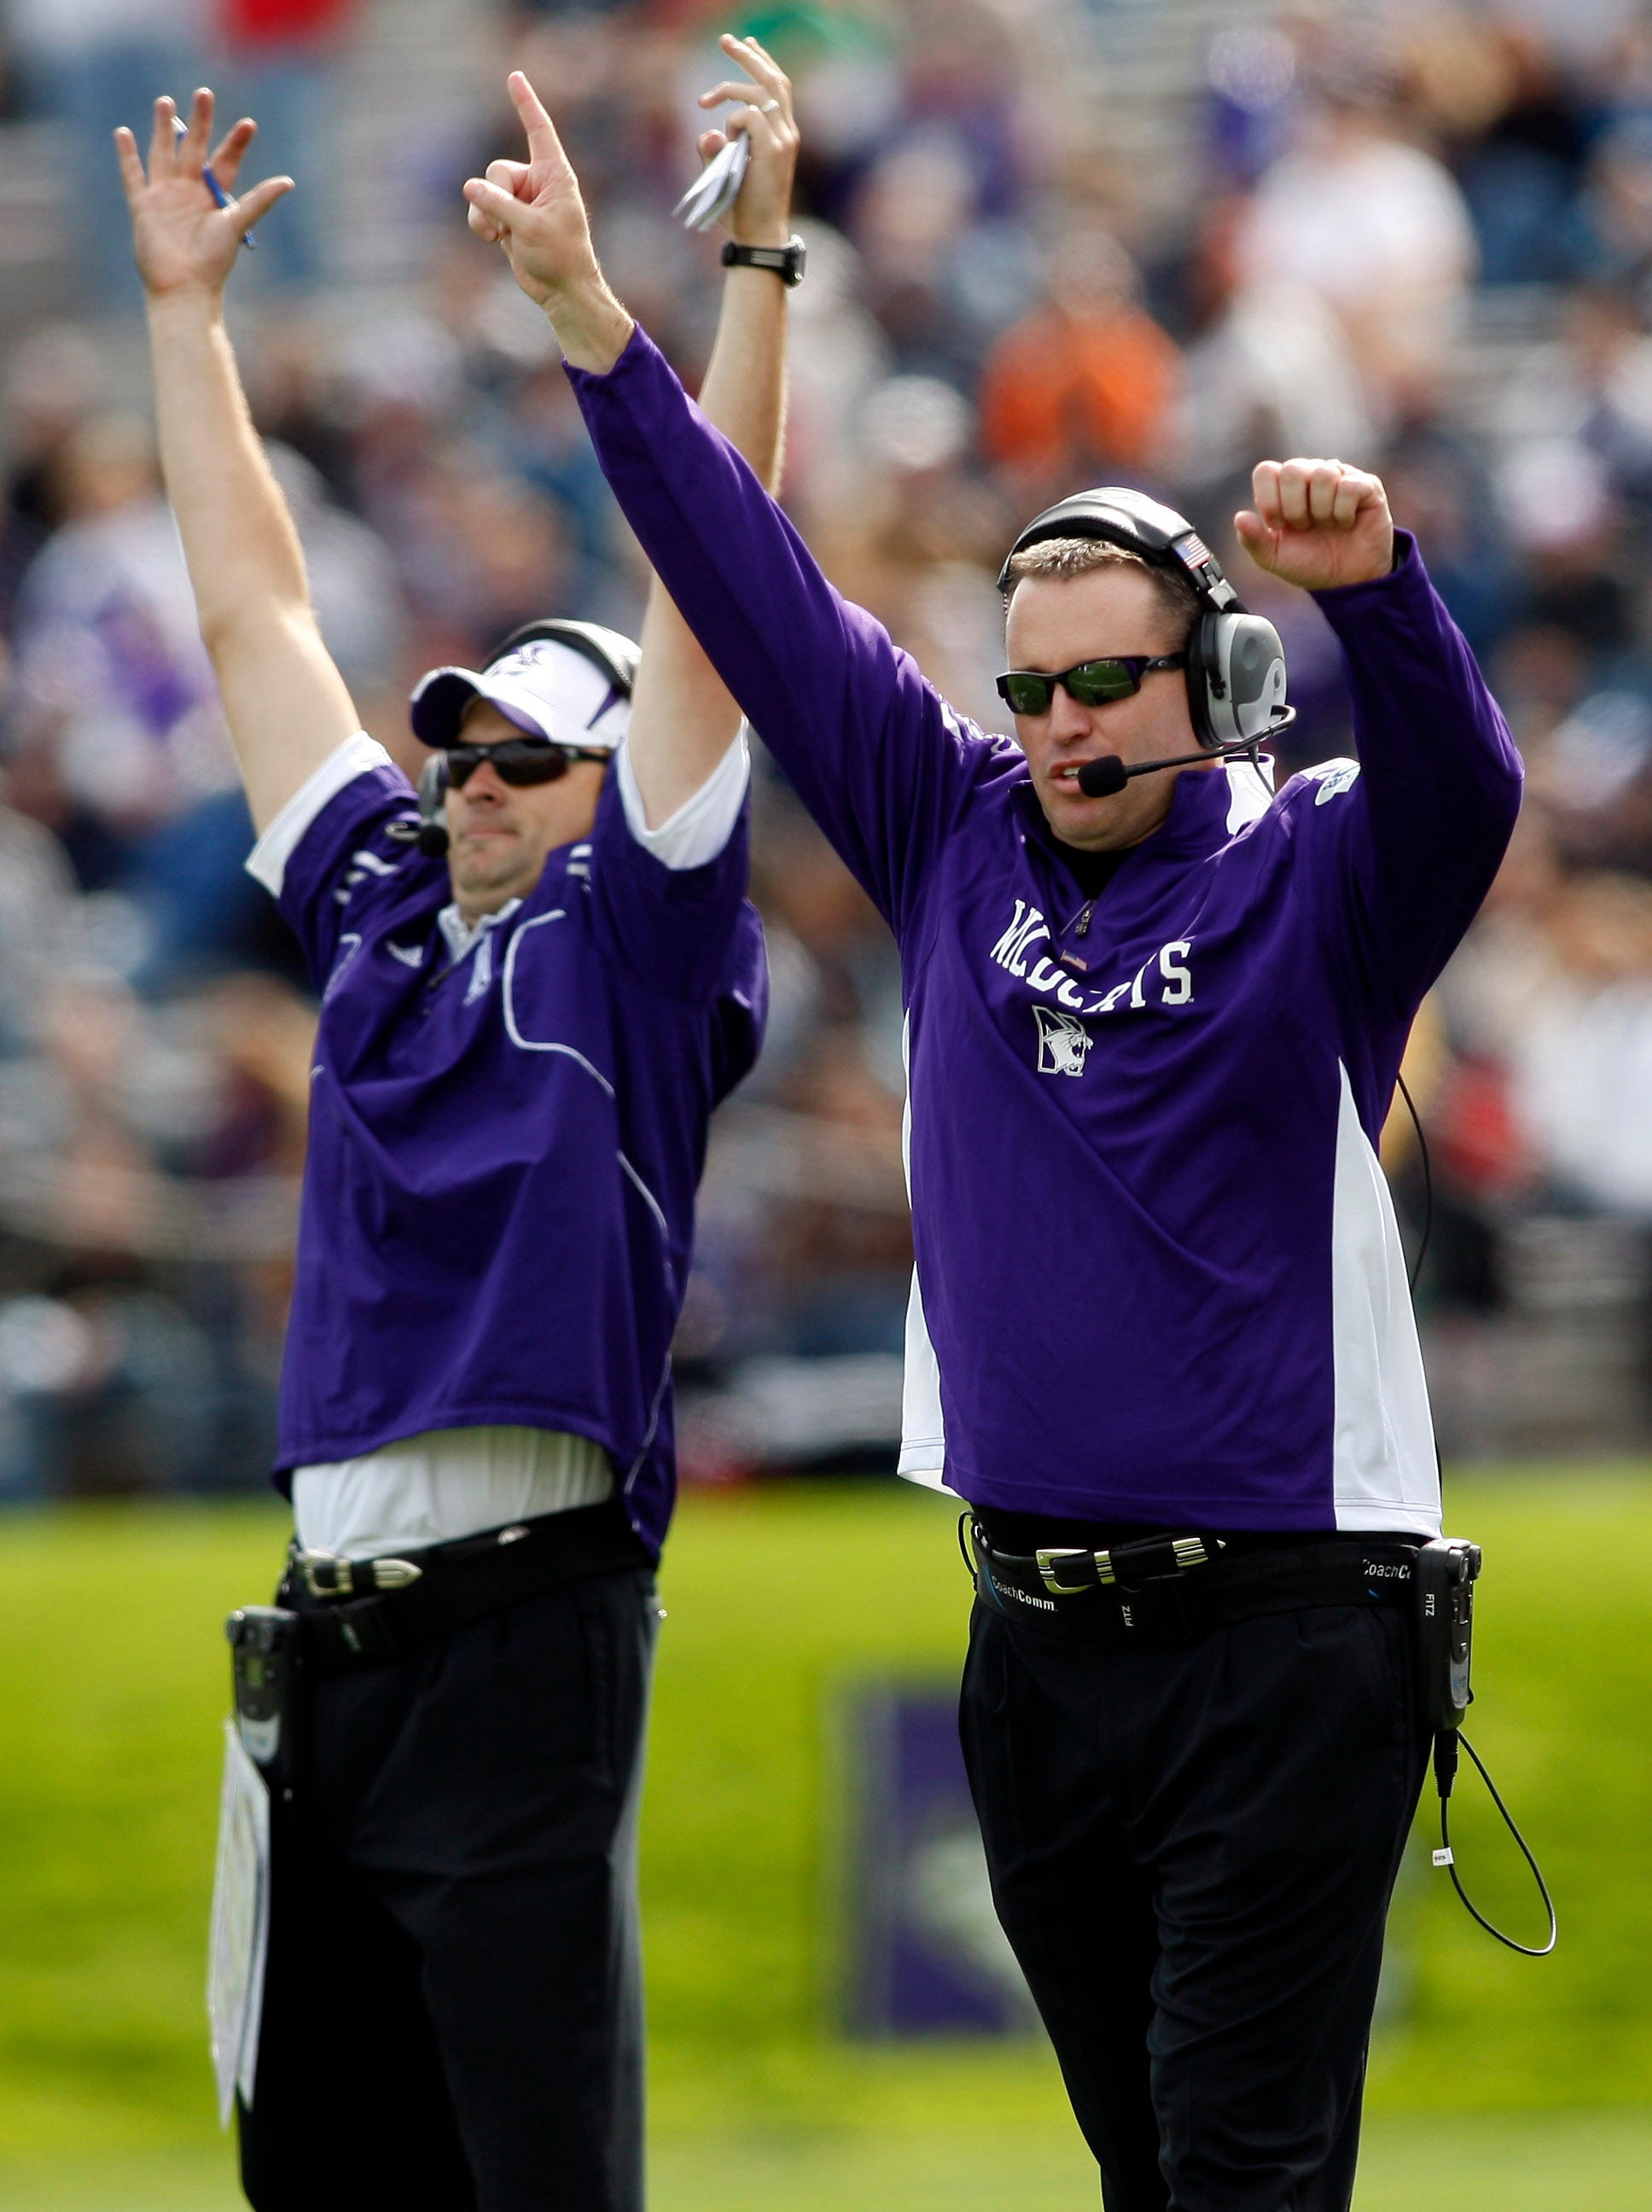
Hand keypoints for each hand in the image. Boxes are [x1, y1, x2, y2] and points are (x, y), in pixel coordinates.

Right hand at [115, 89, 290, 300]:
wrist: (184, 287)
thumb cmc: (213, 261)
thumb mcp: (236, 224)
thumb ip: (259, 201)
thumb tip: (288, 182)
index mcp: (214, 197)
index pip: (226, 162)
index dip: (236, 143)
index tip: (249, 124)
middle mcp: (190, 192)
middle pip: (194, 149)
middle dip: (199, 122)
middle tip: (204, 93)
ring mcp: (165, 197)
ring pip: (164, 154)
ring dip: (164, 129)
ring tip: (166, 102)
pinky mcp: (143, 206)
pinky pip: (133, 175)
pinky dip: (127, 155)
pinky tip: (124, 133)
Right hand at [464, 72, 631, 370]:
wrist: (562, 292)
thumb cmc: (559, 258)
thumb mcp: (529, 229)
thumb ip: (498, 204)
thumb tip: (469, 188)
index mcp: (555, 175)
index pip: (538, 130)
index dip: (526, 103)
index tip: (515, 76)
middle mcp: (537, 182)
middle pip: (498, 170)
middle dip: (494, 197)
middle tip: (506, 225)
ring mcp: (521, 200)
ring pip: (485, 190)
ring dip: (484, 214)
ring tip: (498, 237)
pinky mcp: (508, 218)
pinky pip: (482, 208)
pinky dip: (482, 223)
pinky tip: (494, 241)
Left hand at [694, 32, 798, 247]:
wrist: (759, 236)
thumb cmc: (743, 210)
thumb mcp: (725, 171)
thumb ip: (716, 149)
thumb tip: (708, 132)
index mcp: (783, 134)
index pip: (778, 85)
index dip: (762, 61)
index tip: (744, 43)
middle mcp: (788, 133)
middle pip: (773, 79)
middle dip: (748, 56)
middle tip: (725, 40)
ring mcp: (783, 140)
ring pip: (761, 92)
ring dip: (731, 88)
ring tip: (704, 100)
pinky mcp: (773, 151)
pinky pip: (750, 116)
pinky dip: (733, 120)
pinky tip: (728, 143)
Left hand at [1234, 460, 1394, 591]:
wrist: (1348, 581)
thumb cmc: (1311, 563)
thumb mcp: (1275, 559)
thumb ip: (1253, 540)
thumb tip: (1239, 518)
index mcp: (1284, 489)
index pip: (1266, 471)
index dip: (1268, 500)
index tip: (1278, 525)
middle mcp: (1310, 476)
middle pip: (1292, 469)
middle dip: (1294, 507)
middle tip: (1304, 526)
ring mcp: (1339, 477)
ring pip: (1322, 474)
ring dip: (1321, 510)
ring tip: (1327, 525)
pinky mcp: (1366, 485)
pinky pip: (1349, 485)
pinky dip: (1343, 512)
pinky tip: (1346, 523)